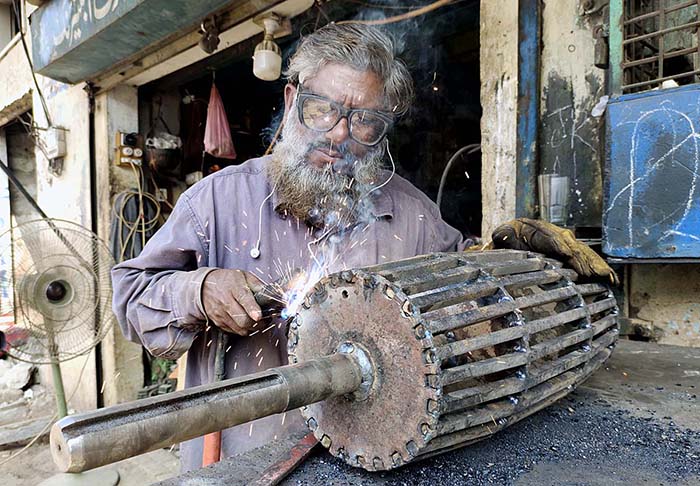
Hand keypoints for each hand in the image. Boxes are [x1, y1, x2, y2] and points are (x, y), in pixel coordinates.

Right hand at [202, 269, 264, 334]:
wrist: (204, 286)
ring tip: (257, 321)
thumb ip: (258, 285)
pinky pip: (234, 331)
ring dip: (252, 328)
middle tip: (266, 319)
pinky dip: (243, 329)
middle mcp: (226, 302)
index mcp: (234, 288)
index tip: (259, 316)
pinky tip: (246, 322)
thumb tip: (271, 295)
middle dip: (258, 323)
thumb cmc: (227, 280)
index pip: (244, 300)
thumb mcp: (244, 276)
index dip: (252, 309)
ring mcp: (221, 314)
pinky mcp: (218, 322)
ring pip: (240, 329)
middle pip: (243, 320)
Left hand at [491, 218, 619, 284]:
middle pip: (570, 245)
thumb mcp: (502, 235)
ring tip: (604, 275)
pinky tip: (609, 278)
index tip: (566, 253)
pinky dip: (598, 268)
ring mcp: (565, 242)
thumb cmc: (507, 238)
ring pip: (582, 252)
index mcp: (536, 228)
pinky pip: (587, 259)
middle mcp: (554, 234)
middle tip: (591, 272)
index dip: (558, 244)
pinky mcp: (572, 253)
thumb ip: (502, 235)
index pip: (548, 236)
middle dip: (581, 259)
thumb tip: (500, 236)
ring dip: (594, 264)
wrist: (513, 237)